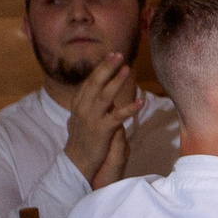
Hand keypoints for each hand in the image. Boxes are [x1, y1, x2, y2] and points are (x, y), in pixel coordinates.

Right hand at [61, 54, 142, 187]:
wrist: (76, 162)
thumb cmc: (82, 139)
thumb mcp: (82, 118)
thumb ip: (89, 104)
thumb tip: (95, 92)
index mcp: (78, 104)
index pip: (90, 81)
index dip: (101, 67)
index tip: (113, 55)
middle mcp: (82, 109)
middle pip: (95, 83)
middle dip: (107, 68)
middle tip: (119, 55)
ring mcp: (91, 119)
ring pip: (105, 96)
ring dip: (117, 82)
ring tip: (127, 69)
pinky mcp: (102, 131)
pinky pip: (117, 117)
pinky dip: (129, 108)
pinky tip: (141, 101)